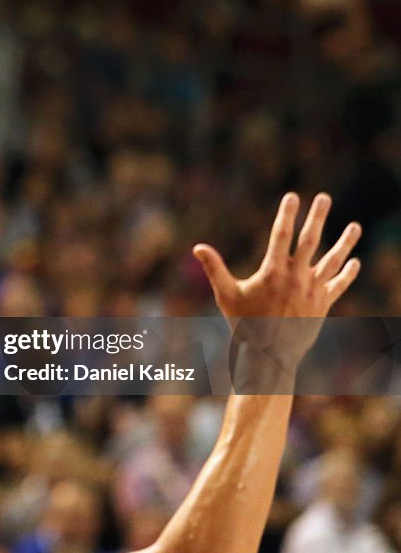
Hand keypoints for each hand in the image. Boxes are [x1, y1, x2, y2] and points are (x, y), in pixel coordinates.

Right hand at [193, 193, 361, 378]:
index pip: (281, 235)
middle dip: (317, 217)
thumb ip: (214, 268)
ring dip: (345, 242)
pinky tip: (354, 261)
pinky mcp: (323, 304)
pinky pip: (339, 285)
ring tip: (355, 226)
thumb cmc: (244, 324)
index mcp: (273, 272)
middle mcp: (296, 278)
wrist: (269, 355)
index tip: (292, 197)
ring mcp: (312, 291)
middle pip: (310, 241)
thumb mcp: (226, 295)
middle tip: (324, 198)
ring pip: (332, 261)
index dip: (287, 214)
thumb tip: (197, 247)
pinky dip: (348, 273)